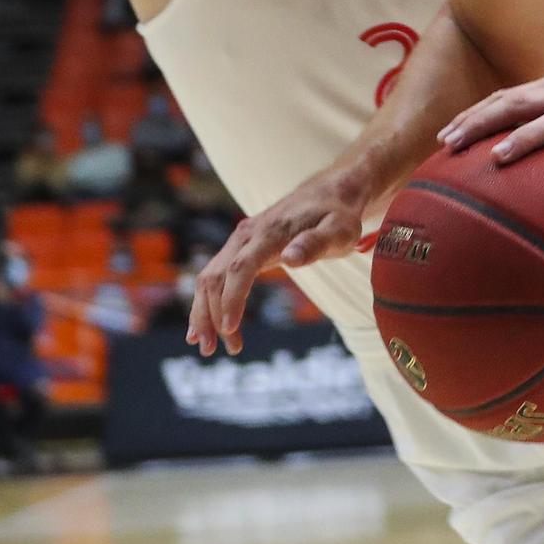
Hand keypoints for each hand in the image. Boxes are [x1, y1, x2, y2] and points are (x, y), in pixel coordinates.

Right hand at [186, 173, 368, 357]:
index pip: (242, 267)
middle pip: (217, 276)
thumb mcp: (340, 229)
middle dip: (211, 315)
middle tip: (215, 351)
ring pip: (210, 277)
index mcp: (271, 232)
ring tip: (208, 347)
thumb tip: (290, 259)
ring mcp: (241, 239)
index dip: (232, 299)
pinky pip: (215, 274)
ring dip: (203, 312)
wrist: (329, 192)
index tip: (230, 329)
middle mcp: (248, 234)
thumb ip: (316, 243)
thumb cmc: (338, 215)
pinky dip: (205, 301)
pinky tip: (203, 326)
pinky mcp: (241, 246)